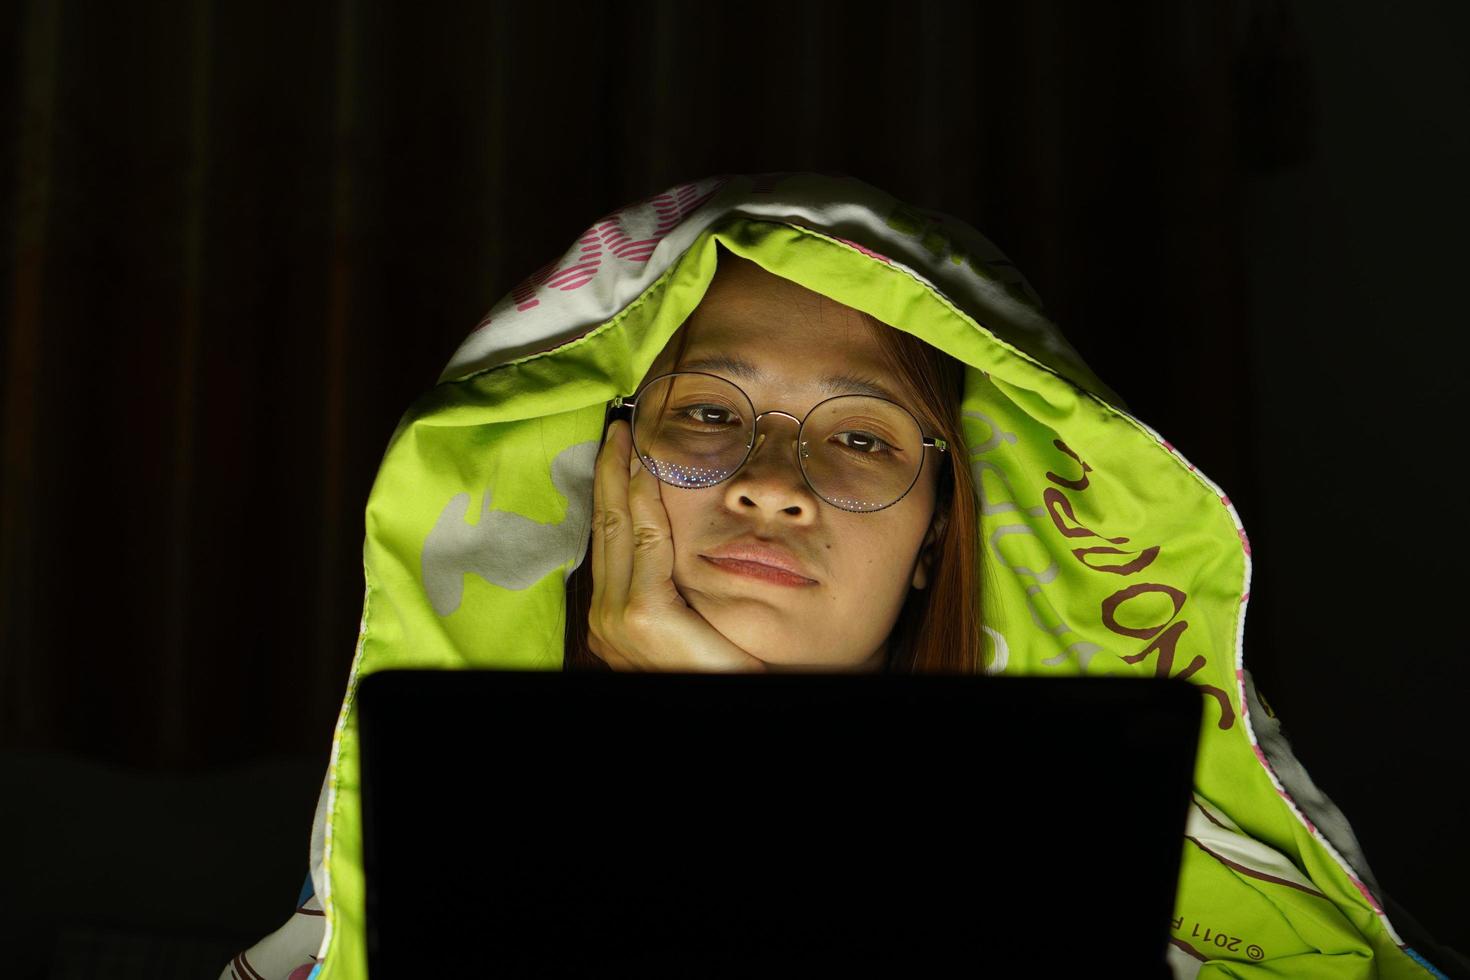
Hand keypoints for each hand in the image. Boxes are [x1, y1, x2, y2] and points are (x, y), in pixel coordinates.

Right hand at [588, 419, 768, 672]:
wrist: (727, 698)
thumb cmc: (718, 670)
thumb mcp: (690, 622)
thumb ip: (674, 591)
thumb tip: (678, 548)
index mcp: (613, 619)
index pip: (610, 545)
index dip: (609, 497)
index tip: (617, 457)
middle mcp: (603, 618)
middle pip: (604, 530)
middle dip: (607, 476)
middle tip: (616, 432)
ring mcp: (616, 617)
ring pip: (617, 528)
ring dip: (620, 477)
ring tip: (625, 439)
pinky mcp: (641, 614)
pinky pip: (645, 542)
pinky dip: (643, 501)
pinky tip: (644, 471)